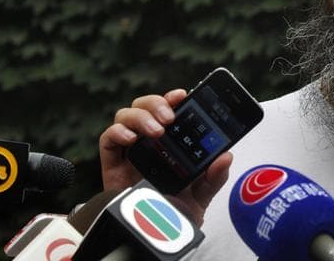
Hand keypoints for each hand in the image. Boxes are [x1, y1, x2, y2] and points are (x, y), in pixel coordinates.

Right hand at [99, 89, 231, 224]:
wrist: (152, 239)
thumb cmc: (175, 213)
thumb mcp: (201, 195)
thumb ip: (214, 177)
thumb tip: (226, 156)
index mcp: (170, 142)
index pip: (169, 110)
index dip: (173, 98)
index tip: (183, 95)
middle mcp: (149, 141)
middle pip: (145, 106)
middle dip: (156, 103)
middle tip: (170, 117)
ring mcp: (129, 150)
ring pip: (125, 115)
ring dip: (140, 116)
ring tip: (156, 130)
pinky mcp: (112, 164)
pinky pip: (107, 138)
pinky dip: (117, 132)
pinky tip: (131, 139)